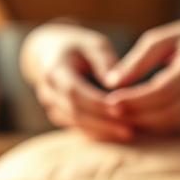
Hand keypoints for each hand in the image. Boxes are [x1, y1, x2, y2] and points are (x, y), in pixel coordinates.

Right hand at [20, 23, 131, 141]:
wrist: (49, 52)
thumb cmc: (78, 45)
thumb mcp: (93, 44)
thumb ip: (104, 60)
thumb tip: (115, 84)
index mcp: (55, 68)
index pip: (74, 91)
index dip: (97, 103)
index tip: (121, 109)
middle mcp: (49, 89)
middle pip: (74, 111)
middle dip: (102, 122)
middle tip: (130, 130)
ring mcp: (51, 104)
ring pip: (75, 123)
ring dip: (101, 131)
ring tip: (129, 134)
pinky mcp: (58, 113)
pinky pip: (76, 127)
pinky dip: (96, 132)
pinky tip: (117, 135)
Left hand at [103, 1, 179, 133]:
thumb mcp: (167, 36)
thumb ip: (139, 59)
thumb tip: (111, 83)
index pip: (162, 91)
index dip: (135, 100)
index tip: (110, 101)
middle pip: (168, 112)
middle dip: (137, 116)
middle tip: (110, 113)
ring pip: (174, 123)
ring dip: (146, 125)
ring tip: (121, 118)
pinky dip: (159, 125)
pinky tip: (140, 120)